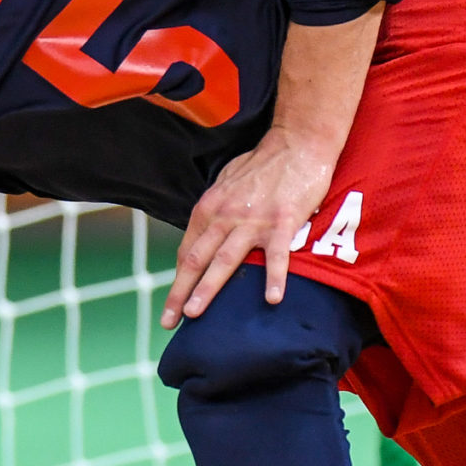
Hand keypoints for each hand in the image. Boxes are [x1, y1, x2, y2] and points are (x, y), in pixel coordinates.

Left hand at [163, 128, 335, 326]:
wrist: (296, 143)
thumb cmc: (262, 166)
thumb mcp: (225, 184)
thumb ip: (214, 211)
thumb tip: (203, 235)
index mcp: (208, 209)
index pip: (186, 251)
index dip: (178, 280)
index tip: (172, 304)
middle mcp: (223, 216)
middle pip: (195, 260)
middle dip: (179, 293)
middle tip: (169, 322)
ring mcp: (251, 220)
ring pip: (224, 260)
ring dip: (207, 289)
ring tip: (195, 314)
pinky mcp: (281, 221)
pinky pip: (276, 255)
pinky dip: (274, 278)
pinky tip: (273, 299)